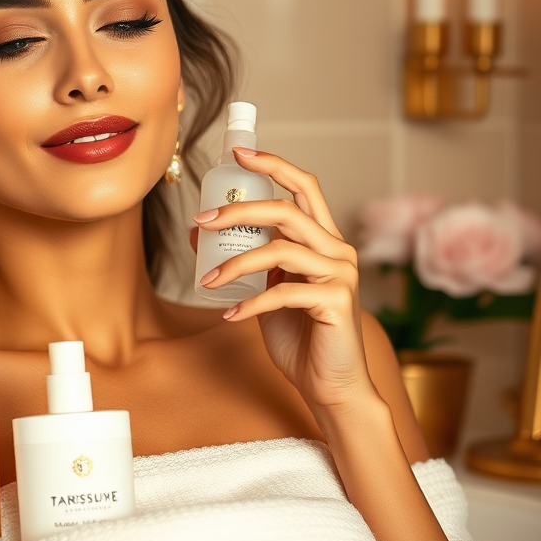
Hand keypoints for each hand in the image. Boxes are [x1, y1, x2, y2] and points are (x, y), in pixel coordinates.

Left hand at [192, 149, 375, 418]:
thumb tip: (199, 230)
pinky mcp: (337, 302)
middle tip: (203, 220)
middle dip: (240, 210)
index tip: (238, 154)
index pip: (304, 187)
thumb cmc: (299, 336)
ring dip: (235, 264)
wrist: (330, 385)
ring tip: (208, 282)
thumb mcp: (265, 289)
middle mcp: (337, 250)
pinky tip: (230, 314)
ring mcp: (341, 274)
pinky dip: (251, 303)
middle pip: (286, 211)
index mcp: (323, 240)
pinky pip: (284, 292)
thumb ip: (246, 260)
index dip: (273, 165)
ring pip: (281, 250)